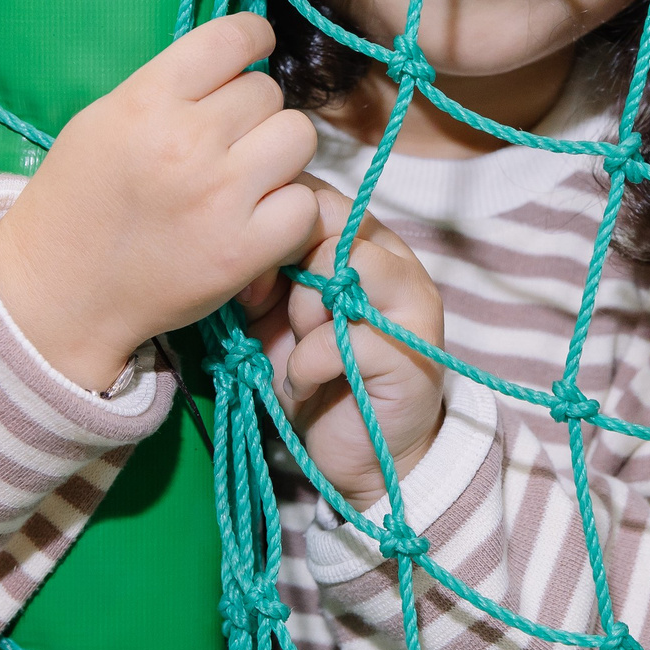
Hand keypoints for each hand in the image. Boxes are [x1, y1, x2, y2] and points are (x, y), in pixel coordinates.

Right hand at [0, 14, 321, 391]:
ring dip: (279, 154)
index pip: (232, 37)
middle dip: (253, 112)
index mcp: (145, 100)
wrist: (60, 291)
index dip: (253, 38)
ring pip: (298, 138)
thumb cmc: (77, 200)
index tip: (255, 50)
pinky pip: (304, 204)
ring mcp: (220, 198)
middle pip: (268, 92)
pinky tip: (258, 217)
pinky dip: (289, 210)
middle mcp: (187, 143)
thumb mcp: (104, 119)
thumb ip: (169, 87)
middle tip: (228, 140)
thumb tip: (235, 62)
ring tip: (249, 175)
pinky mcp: (243, 251)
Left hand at [240, 182, 446, 511]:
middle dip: (285, 267)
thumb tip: (239, 240)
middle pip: (329, 221)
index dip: (271, 228)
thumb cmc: (312, 375)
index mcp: (363, 241)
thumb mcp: (275, 314)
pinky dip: (306, 367)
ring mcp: (410, 303)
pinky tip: (305, 387)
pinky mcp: (411, 351)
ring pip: (341, 266)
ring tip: (296, 349)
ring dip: (302, 313)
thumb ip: (265, 271)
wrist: (357, 453)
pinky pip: (341, 339)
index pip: (315, 196)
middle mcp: (394, 259)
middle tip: (265, 310)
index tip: (249, 277)